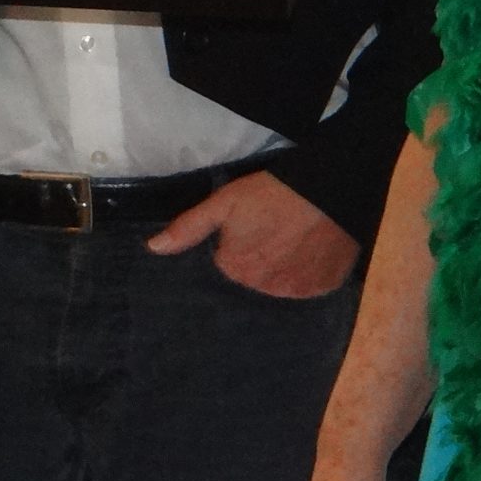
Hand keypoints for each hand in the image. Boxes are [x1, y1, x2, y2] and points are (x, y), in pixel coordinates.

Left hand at [145, 171, 358, 297]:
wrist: (328, 189)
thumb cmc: (271, 193)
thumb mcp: (224, 203)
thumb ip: (189, 227)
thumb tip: (153, 249)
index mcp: (236, 269)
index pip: (230, 262)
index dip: (240, 240)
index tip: (253, 223)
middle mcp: (263, 288)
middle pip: (256, 275)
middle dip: (261, 256)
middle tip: (276, 228)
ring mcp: (296, 291)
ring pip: (283, 282)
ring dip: (285, 266)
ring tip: (296, 238)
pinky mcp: (324, 287)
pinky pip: (311, 284)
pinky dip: (311, 271)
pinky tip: (315, 249)